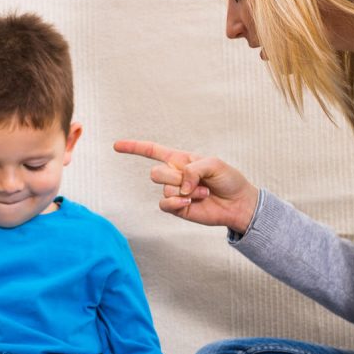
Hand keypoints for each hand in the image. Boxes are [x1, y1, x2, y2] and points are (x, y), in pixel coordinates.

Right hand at [113, 139, 259, 233]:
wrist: (237, 203)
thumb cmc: (227, 179)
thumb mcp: (213, 164)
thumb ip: (193, 170)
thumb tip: (180, 187)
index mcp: (180, 159)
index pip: (152, 151)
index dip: (133, 147)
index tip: (116, 145)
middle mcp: (174, 175)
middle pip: (156, 173)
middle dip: (175, 177)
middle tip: (196, 182)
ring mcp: (174, 192)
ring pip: (164, 189)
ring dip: (186, 191)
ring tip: (203, 193)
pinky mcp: (177, 208)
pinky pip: (165, 204)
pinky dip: (177, 203)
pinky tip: (190, 203)